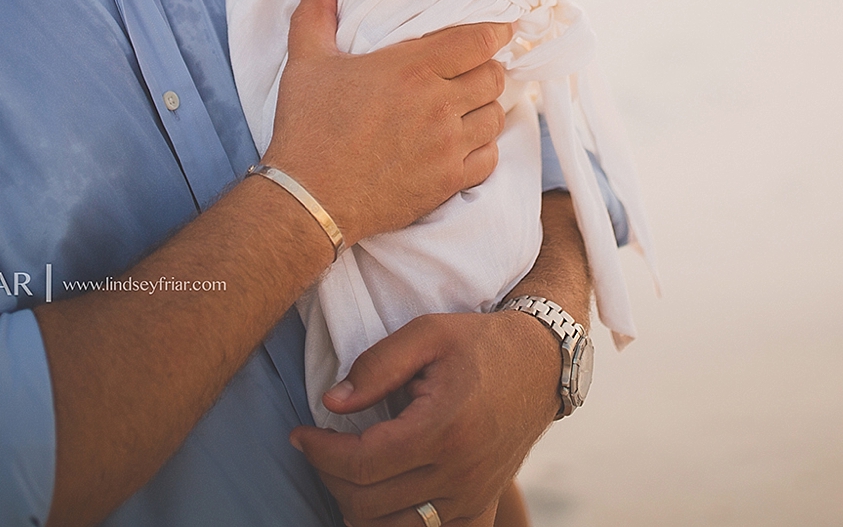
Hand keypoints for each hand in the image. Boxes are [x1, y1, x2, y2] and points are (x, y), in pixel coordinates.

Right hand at [262, 0, 509, 246]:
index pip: (478, 40)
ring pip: (495, 116)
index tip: (501, 29)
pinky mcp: (448, 181)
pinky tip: (466, 143)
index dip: (496, 31)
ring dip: (486, 107)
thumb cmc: (308, 128)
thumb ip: (314, 16)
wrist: (309, 199)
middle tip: (474, 69)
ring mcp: (448, 146)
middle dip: (488, 68)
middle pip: (493, 77)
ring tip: (470, 105)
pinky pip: (489, 158)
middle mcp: (439, 104)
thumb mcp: (305, 64)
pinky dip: (484, 147)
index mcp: (412, 68)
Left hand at [292, 311, 561, 525]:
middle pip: (367, 502)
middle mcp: (460, 473)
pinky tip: (384, 501)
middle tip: (322, 448)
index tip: (300, 434)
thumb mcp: (428, 333)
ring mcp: (473, 498)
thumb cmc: (480, 344)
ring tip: (348, 471)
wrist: (542, 363)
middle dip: (331, 475)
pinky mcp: (482, 509)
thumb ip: (376, 366)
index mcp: (443, 429)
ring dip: (356, 505)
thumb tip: (331, 403)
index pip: (361, 463)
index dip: (319, 452)